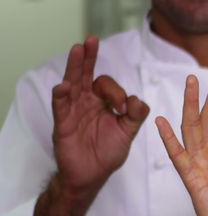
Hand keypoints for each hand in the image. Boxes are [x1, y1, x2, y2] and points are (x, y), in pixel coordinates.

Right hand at [51, 36, 149, 199]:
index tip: (123, 106)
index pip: (108, 85)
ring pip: (72, 84)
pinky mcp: (63, 123)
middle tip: (90, 40)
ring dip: (74, 67)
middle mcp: (86, 102)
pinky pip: (61, 106)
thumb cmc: (108, 151)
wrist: (92, 174)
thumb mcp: (128, 132)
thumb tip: (138, 100)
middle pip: (86, 74)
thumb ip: (136, 115)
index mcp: (103, 102)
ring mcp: (73, 110)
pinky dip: (61, 96)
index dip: (117, 92)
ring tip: (77, 50)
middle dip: (89, 57)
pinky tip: (63, 86)